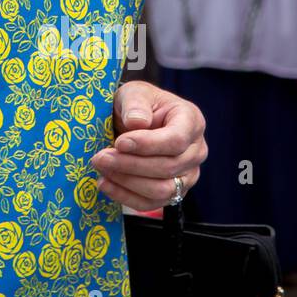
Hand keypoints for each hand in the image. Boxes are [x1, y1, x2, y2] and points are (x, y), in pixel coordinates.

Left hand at [91, 80, 206, 208]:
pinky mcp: (173, 192)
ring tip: (101, 168)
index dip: (147, 144)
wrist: (135, 121)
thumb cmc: (138, 104)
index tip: (120, 142)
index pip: (176, 140)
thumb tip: (136, 123)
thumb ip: (136, 104)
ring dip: (127, 181)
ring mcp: (187, 175)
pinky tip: (105, 183)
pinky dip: (126, 196)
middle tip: (100, 157)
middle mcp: (196, 151)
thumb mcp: (134, 93)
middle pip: (168, 167)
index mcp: (191, 121)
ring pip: (162, 189)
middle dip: (130, 164)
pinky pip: (152, 203)